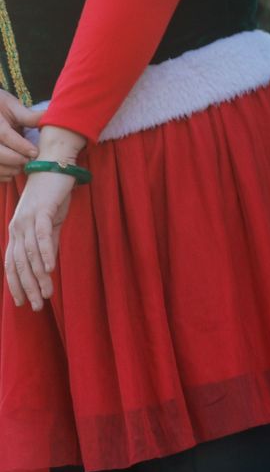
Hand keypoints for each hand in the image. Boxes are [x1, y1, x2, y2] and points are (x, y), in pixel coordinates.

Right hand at [0, 89, 42, 179]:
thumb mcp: (12, 107)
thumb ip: (28, 116)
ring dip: (7, 169)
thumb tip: (50, 117)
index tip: (35, 152)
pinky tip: (11, 173)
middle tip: (29, 161)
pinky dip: (0, 174)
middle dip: (15, 159)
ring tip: (21, 168)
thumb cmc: (0, 108)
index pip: (5, 135)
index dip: (20, 145)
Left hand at [6, 169, 74, 310]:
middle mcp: (16, 227)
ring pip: (30, 255)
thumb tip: (47, 266)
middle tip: (37, 306)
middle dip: (28, 287)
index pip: (12, 264)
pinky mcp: (41, 211)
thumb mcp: (50, 222)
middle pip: (19, 264)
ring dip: (38, 277)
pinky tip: (50, 269)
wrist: (55, 165)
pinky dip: (45, 253)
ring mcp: (26, 219)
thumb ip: (47, 243)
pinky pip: (41, 237)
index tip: (23, 303)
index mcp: (16, 231)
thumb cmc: (53, 193)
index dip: (16, 285)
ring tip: (47, 294)